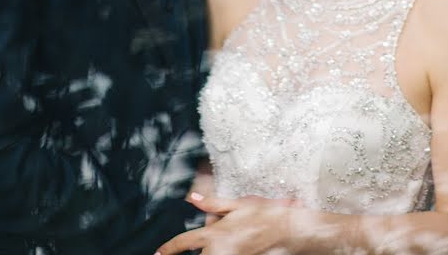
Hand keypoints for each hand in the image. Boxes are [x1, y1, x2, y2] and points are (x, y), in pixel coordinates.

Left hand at [155, 193, 300, 253]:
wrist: (288, 231)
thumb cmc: (265, 215)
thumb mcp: (238, 204)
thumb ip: (213, 203)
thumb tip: (193, 199)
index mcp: (215, 233)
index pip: (185, 243)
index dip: (169, 249)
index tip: (159, 253)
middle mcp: (220, 250)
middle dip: (202, 247)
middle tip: (218, 235)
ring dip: (214, 249)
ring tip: (233, 236)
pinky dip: (225, 250)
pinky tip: (237, 242)